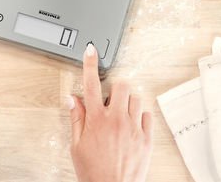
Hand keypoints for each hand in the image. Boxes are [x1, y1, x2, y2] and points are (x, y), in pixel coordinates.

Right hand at [68, 44, 152, 181]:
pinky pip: (147, 115)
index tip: (91, 50)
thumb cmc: (92, 171)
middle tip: (110, 97)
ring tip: (120, 113)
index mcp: (96, 119)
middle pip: (121, 85)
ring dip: (127, 100)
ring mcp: (133, 128)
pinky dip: (139, 115)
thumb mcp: (76, 145)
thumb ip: (76, 118)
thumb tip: (73, 99)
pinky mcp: (146, 138)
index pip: (91, 83)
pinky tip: (131, 124)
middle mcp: (116, 120)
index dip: (90, 64)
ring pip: (136, 97)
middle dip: (115, 87)